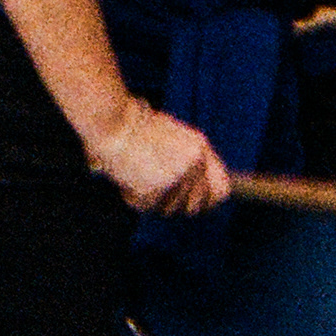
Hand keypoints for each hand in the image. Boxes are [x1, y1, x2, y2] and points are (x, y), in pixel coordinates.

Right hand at [84, 103, 230, 216]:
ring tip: (144, 177)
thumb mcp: (179, 137)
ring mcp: (174, 181)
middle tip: (163, 188)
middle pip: (197, 205)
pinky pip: (152, 208)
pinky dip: (141, 199)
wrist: (114, 126)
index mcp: (200, 149)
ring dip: (160, 200)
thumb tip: (210, 193)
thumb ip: (197, 162)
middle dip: (181, 202)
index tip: (201, 200)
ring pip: (173, 210)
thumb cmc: (141, 129)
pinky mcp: (154, 193)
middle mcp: (193, 167)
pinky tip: (133, 180)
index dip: (211, 198)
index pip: (221, 190)